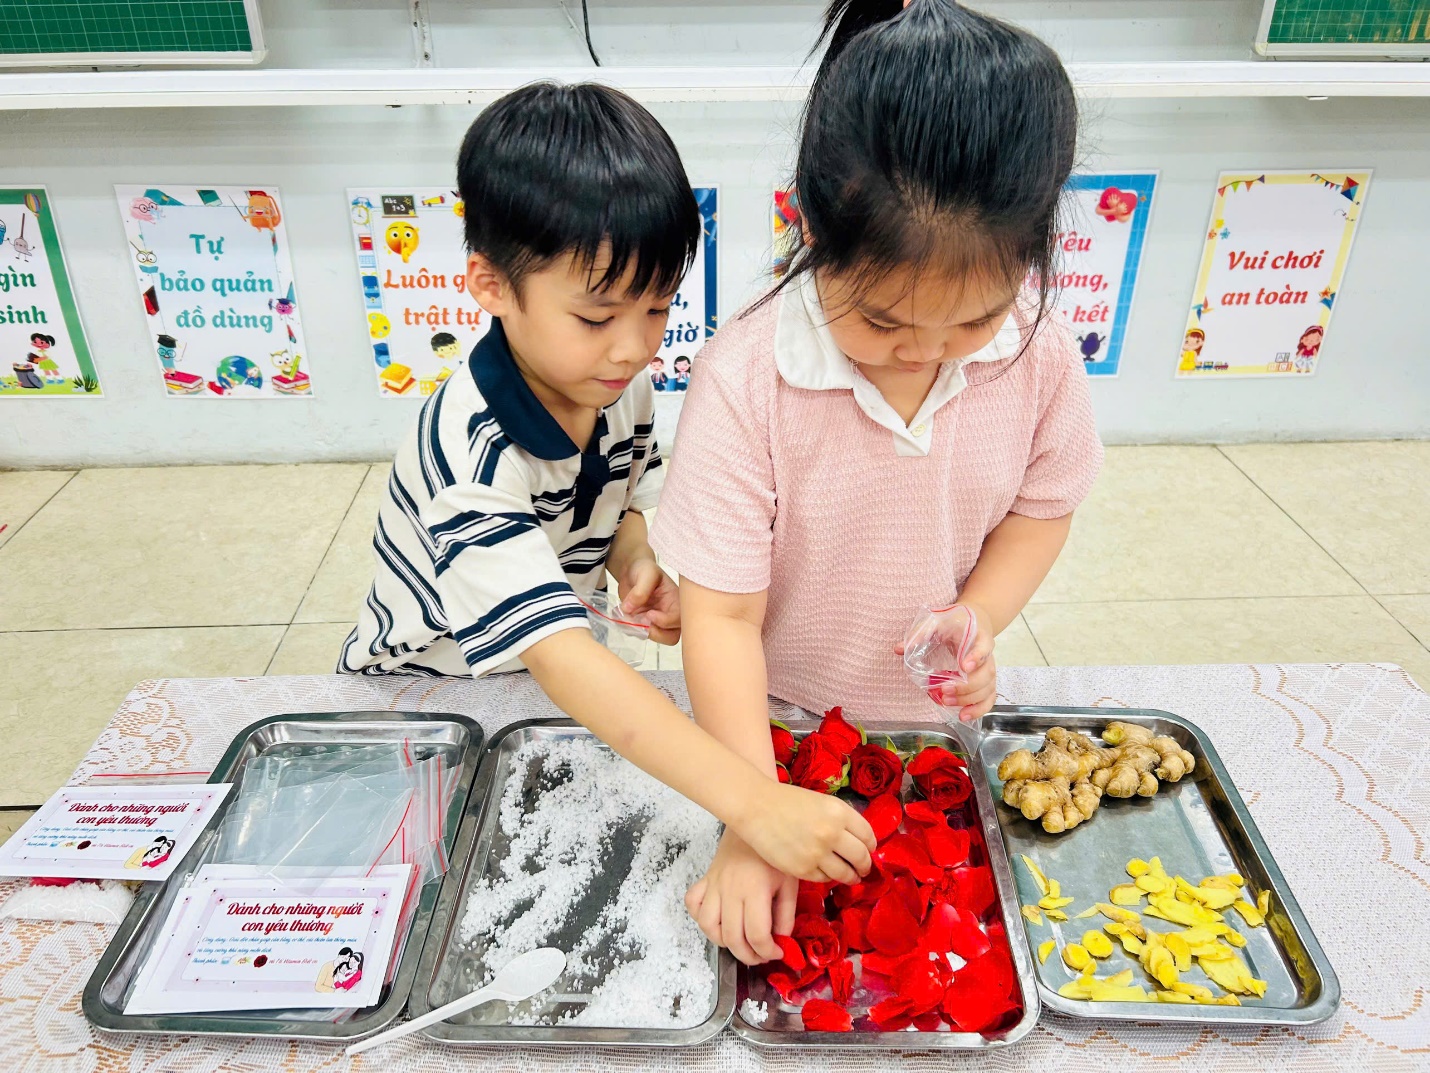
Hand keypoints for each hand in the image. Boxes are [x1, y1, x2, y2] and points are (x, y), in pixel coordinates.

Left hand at [618, 555, 680, 644]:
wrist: (631, 571)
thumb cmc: (644, 568)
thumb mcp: (645, 573)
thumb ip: (640, 590)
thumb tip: (629, 608)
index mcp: (676, 600)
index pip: (679, 619)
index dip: (665, 621)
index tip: (649, 614)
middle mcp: (670, 613)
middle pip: (672, 636)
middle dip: (655, 633)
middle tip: (641, 621)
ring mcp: (658, 621)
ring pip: (658, 638)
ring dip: (642, 632)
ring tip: (631, 617)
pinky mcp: (646, 624)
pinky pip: (642, 635)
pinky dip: (631, 629)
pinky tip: (625, 616)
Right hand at [686, 830, 797, 965]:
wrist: (754, 819)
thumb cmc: (774, 853)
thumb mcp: (790, 882)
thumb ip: (786, 914)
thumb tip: (782, 940)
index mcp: (754, 891)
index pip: (757, 934)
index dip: (768, 952)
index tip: (778, 952)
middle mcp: (730, 891)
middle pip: (732, 937)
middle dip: (749, 955)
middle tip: (762, 955)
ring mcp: (714, 886)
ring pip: (708, 926)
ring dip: (723, 942)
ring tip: (740, 942)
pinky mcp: (705, 880)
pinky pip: (693, 904)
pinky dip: (702, 918)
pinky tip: (718, 920)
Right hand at [733, 782, 874, 884]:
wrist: (756, 807)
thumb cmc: (788, 801)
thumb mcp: (822, 802)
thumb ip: (841, 819)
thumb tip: (860, 841)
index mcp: (839, 812)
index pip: (868, 836)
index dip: (871, 846)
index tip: (869, 851)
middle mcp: (832, 833)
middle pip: (861, 857)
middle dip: (865, 866)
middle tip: (863, 869)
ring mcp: (817, 853)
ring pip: (845, 873)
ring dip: (850, 877)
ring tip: (850, 877)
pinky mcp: (802, 869)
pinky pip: (824, 879)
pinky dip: (827, 878)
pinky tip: (825, 873)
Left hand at [895, 601, 997, 721]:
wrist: (973, 621)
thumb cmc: (953, 622)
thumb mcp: (936, 621)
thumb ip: (919, 633)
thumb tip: (899, 649)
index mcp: (978, 635)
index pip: (984, 645)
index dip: (977, 657)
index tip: (964, 666)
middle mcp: (988, 654)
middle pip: (986, 673)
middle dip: (966, 686)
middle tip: (944, 690)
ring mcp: (988, 669)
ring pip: (988, 688)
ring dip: (969, 699)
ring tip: (946, 702)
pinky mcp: (987, 681)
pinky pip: (989, 698)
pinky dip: (979, 709)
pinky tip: (962, 716)